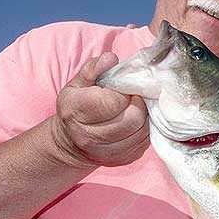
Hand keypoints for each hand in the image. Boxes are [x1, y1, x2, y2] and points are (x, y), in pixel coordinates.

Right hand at [52, 53, 148, 167]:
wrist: (72, 142)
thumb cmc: (78, 107)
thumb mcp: (78, 84)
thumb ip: (93, 69)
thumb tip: (110, 58)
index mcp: (76, 112)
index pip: (113, 102)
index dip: (125, 92)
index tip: (125, 88)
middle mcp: (88, 136)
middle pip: (132, 119)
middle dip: (139, 104)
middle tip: (135, 97)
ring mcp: (106, 153)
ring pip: (142, 131)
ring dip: (145, 117)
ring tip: (136, 108)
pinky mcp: (123, 160)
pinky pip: (146, 142)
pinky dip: (146, 129)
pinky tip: (137, 122)